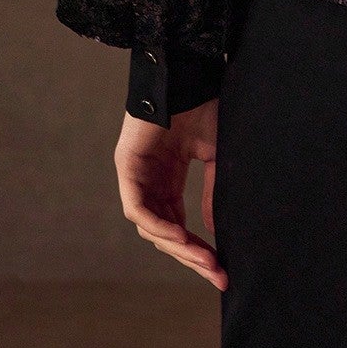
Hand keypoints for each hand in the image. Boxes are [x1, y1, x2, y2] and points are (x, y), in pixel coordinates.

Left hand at [115, 100, 226, 289]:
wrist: (188, 74)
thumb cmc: (202, 105)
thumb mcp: (214, 155)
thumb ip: (211, 191)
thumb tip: (214, 232)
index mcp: (168, 178)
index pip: (178, 225)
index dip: (198, 249)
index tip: (220, 269)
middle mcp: (150, 180)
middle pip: (165, 232)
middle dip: (190, 256)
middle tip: (215, 273)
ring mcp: (136, 174)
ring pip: (150, 226)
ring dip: (176, 246)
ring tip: (202, 257)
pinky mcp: (126, 165)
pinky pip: (137, 207)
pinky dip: (158, 225)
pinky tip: (181, 237)